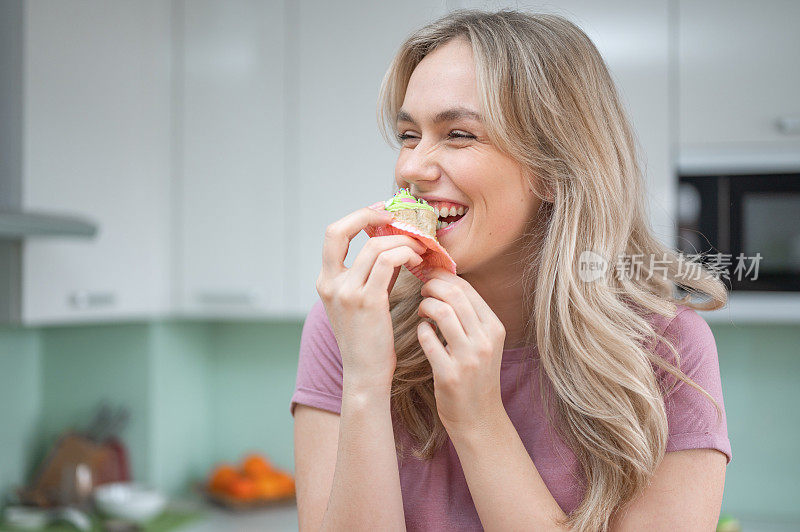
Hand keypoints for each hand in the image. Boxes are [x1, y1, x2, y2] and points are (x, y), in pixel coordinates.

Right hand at [316, 206, 426, 390]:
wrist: (366, 375)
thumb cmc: (370, 341)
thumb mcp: (364, 303)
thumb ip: (373, 274)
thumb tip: (394, 246)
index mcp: (326, 282)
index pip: (332, 234)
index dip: (356, 217)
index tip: (381, 213)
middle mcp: (330, 284)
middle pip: (339, 230)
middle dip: (367, 216)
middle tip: (396, 218)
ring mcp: (345, 292)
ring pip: (374, 245)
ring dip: (400, 240)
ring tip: (418, 247)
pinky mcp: (367, 301)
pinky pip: (388, 261)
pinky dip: (405, 253)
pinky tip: (417, 260)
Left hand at [416, 268, 506, 435]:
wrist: (479, 417)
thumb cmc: (476, 374)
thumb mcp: (484, 342)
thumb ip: (470, 316)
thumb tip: (445, 282)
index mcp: (495, 328)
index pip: (467, 289)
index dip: (443, 276)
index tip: (429, 275)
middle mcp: (485, 340)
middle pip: (454, 296)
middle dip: (432, 286)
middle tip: (422, 289)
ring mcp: (469, 358)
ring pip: (442, 313)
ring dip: (425, 306)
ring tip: (421, 310)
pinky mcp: (450, 374)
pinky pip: (428, 339)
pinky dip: (421, 330)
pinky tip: (422, 331)